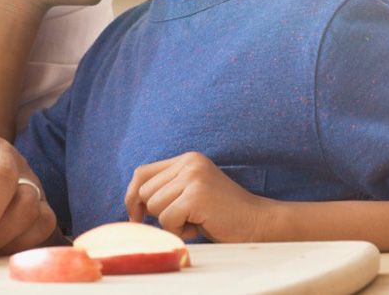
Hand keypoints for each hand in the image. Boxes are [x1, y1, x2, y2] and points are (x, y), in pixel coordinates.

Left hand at [125, 152, 273, 242]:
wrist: (257, 222)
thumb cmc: (222, 214)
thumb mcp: (191, 192)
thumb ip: (167, 190)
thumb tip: (131, 204)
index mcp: (187, 158)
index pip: (142, 173)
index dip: (133, 196)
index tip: (136, 216)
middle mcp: (189, 162)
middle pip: (145, 191)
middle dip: (157, 213)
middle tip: (186, 218)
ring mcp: (193, 176)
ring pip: (154, 206)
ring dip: (171, 222)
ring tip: (196, 220)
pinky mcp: (197, 195)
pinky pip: (167, 219)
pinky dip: (180, 230)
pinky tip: (200, 226)